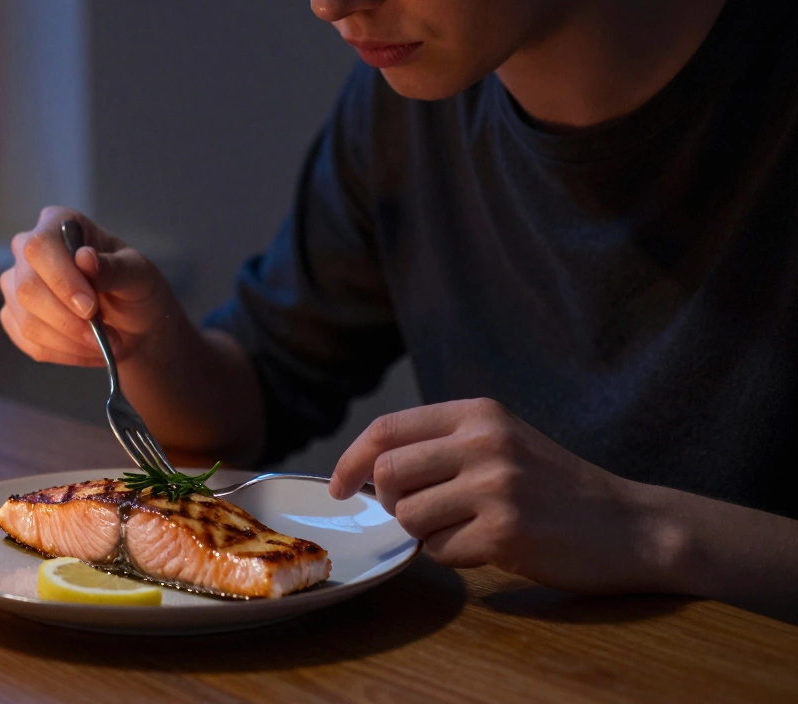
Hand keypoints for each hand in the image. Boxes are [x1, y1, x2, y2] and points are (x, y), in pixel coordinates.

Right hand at [0, 206, 177, 366]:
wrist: (132, 321)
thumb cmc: (134, 287)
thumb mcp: (138, 274)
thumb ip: (114, 267)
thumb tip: (84, 258)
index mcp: (57, 224)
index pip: (40, 247)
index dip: (62, 280)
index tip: (90, 308)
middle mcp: (27, 251)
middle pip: (28, 288)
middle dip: (69, 321)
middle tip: (106, 337)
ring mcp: (16, 285)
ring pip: (28, 322)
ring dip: (72, 343)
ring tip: (106, 345)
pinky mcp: (14, 317)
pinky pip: (30, 343)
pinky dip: (65, 354)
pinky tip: (89, 350)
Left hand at [329, 398, 671, 593]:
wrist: (631, 526)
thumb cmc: (555, 487)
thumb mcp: (502, 441)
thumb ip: (442, 444)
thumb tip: (366, 470)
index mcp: (478, 413)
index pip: (386, 429)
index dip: (351, 460)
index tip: (339, 486)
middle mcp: (484, 441)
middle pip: (387, 474)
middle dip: (387, 504)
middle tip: (412, 515)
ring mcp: (496, 486)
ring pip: (408, 516)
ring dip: (423, 534)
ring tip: (462, 530)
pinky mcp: (506, 531)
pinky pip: (440, 552)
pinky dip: (452, 557)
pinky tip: (486, 548)